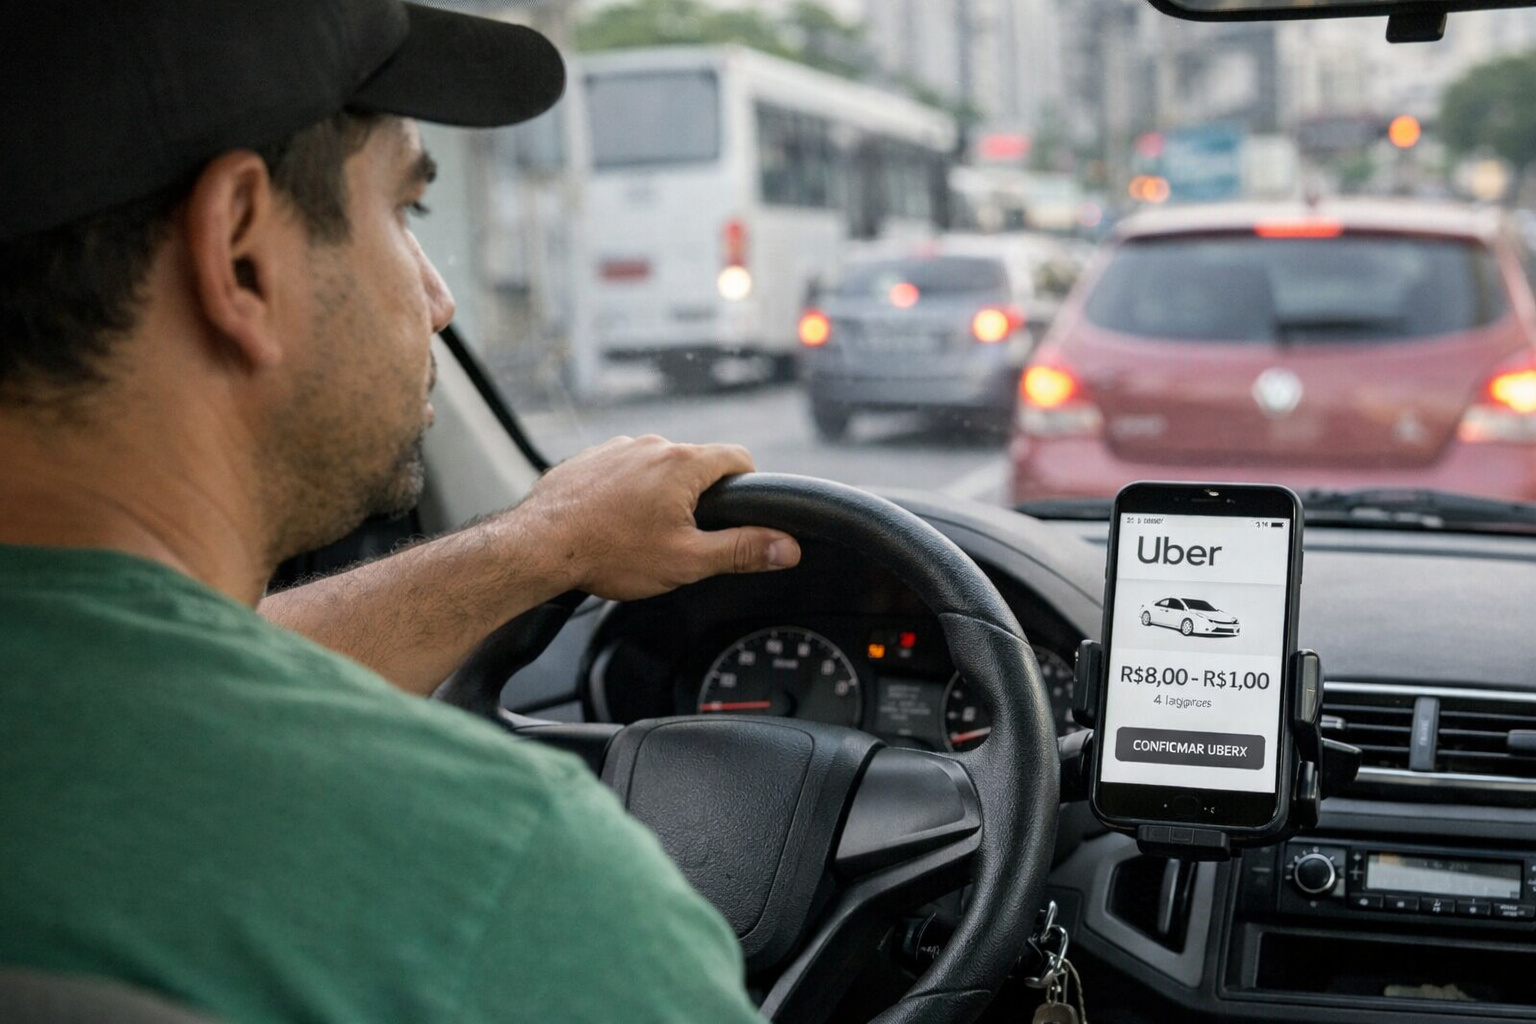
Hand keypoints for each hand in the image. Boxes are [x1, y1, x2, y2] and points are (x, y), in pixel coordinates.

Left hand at [518, 435, 801, 600]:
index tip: (741, 512)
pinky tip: (614, 522)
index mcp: (683, 464)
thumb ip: (742, 550)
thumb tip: (786, 547)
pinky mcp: (589, 458)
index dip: (748, 485)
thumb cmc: (610, 553)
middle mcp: (651, 445)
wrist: (539, 545)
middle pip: (696, 464)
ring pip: (657, 467)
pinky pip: (622, 469)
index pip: (738, 458)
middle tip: (686, 536)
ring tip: (643, 533)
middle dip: (699, 496)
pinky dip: (626, 491)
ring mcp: (616, 448)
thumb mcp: (688, 561)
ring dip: (660, 492)